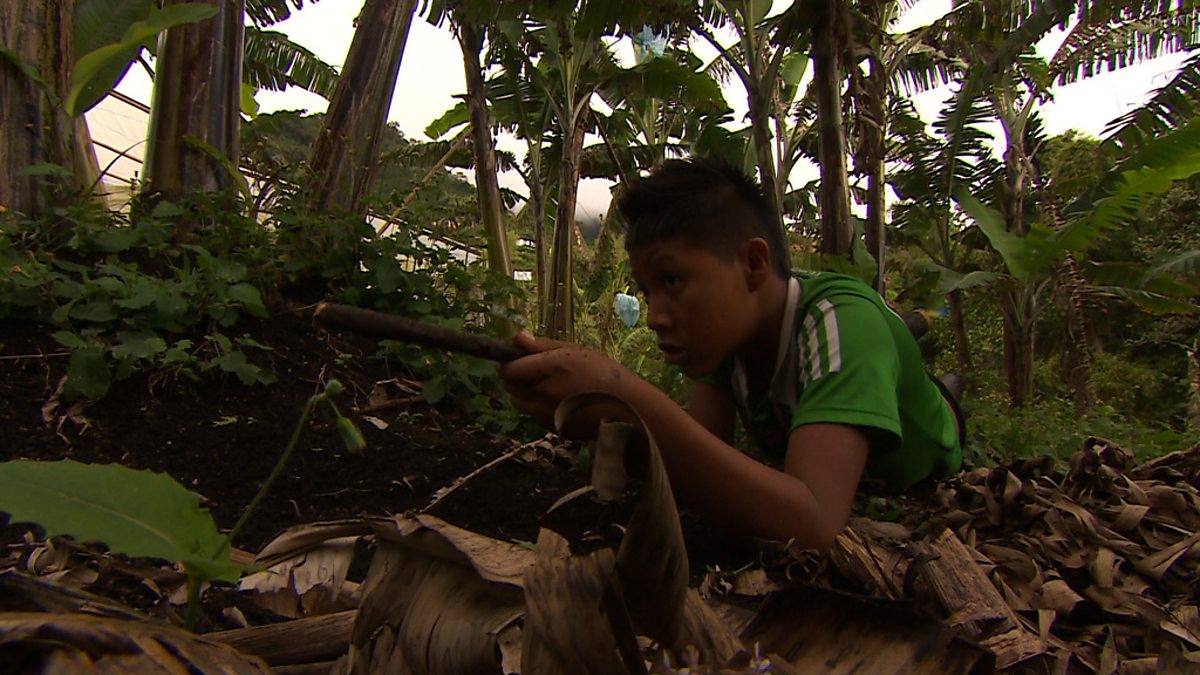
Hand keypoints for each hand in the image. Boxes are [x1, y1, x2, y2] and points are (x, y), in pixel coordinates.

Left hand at [498, 332, 632, 434]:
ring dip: (525, 393)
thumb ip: (542, 346)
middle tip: (536, 371)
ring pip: (520, 403)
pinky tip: (561, 401)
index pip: (509, 370)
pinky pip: (535, 416)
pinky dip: (539, 407)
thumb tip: (517, 338)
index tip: (521, 358)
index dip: (511, 362)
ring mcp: (548, 415)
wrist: (629, 410)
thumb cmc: (606, 375)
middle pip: (510, 388)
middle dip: (517, 378)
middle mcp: (546, 394)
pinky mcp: (554, 430)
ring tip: (549, 386)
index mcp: (552, 368)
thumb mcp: (576, 351)